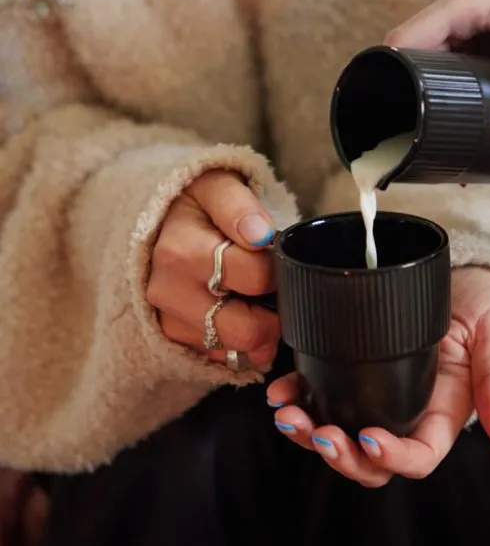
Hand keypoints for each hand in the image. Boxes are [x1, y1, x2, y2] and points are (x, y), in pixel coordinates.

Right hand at [147, 170, 278, 370]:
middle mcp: (168, 293)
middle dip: (274, 315)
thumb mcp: (216, 186)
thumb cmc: (196, 205)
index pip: (255, 277)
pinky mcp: (173, 342)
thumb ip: (239, 206)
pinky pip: (223, 359)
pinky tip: (238, 313)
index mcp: (180, 252)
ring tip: (256, 299)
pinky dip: (239, 343)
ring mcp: (168, 323)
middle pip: (246, 331)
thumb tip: (260, 235)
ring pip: (237, 351)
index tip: (276, 258)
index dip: (278, 270)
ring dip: (258, 331)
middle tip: (276, 291)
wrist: (155, 223)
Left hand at [267, 267, 489, 487]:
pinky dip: (298, 399)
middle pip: (370, 460)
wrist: (459, 272)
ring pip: (340, 436)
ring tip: (287, 414)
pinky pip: (323, 398)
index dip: (392, 458)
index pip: (418, 456)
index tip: (369, 438)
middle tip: (317, 432)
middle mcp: (407, 415)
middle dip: (340, 455)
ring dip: (309, 435)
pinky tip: (281, 391)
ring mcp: (378, 396)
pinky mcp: (354, 372)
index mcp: (443, 415)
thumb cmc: (484, 303)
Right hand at [385, 0, 489, 143]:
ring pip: (425, 61)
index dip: (389, 74)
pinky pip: (445, 63)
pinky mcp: (475, 37)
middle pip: (409, 54)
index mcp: (462, 4)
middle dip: (406, 91)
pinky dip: (441, 89)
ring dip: (423, 92)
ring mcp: (463, 23)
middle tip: (411, 131)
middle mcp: (455, 10)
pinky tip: (448, 119)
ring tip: (427, 132)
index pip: (402, 40)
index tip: (392, 112)